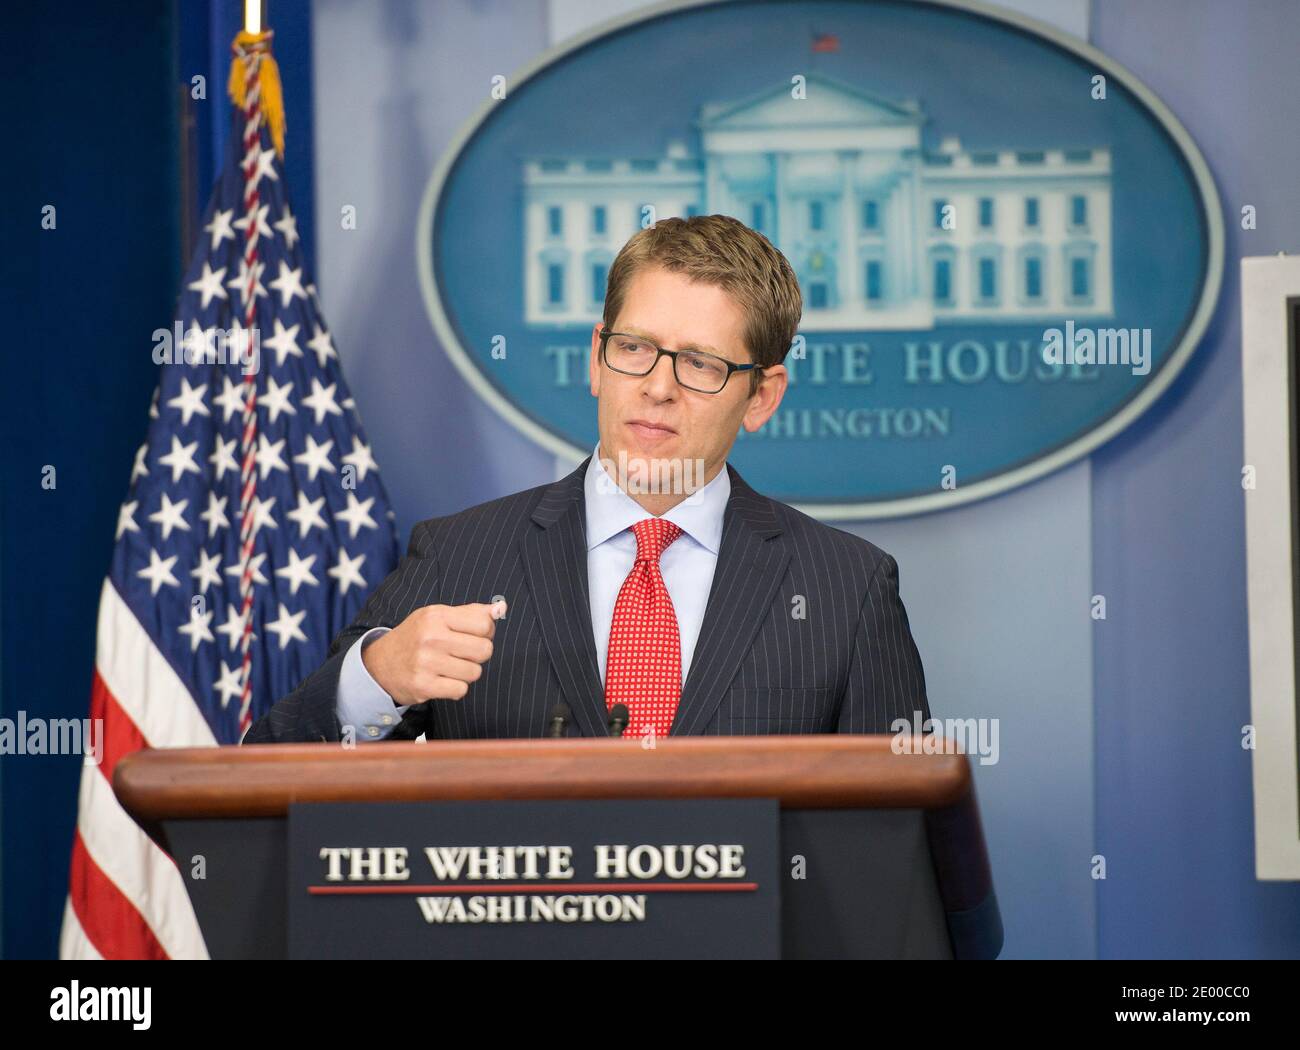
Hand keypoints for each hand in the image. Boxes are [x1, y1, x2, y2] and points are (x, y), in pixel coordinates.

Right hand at [362, 600, 505, 704]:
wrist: (379, 664)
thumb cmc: (416, 637)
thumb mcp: (437, 616)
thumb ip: (471, 612)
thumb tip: (501, 608)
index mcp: (437, 616)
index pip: (484, 624)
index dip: (486, 632)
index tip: (473, 635)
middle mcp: (431, 637)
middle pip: (485, 650)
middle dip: (478, 654)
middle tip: (462, 653)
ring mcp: (426, 662)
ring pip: (474, 672)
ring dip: (466, 673)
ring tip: (448, 667)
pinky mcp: (424, 686)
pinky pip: (461, 690)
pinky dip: (455, 688)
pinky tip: (442, 681)